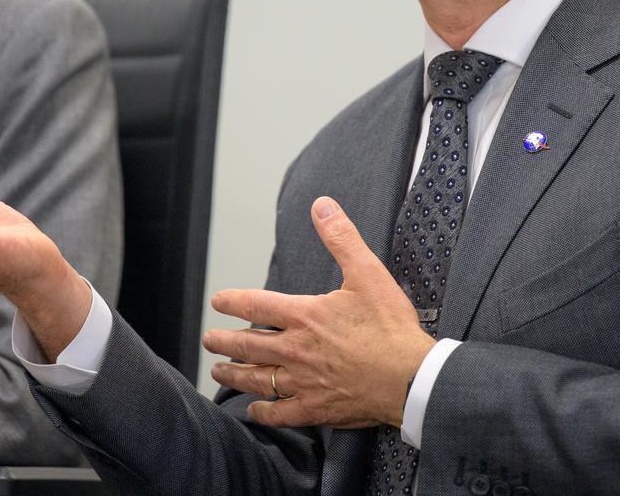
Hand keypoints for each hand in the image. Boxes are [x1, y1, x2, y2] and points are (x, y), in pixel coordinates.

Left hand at [203, 197, 434, 429]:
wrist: (410, 378)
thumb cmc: (391, 327)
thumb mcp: (368, 272)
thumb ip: (341, 238)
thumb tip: (322, 206)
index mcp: (305, 315)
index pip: (255, 304)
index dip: (232, 301)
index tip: (217, 302)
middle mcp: (296, 349)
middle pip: (248, 344)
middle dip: (224, 342)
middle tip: (208, 340)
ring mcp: (303, 381)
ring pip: (257, 378)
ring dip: (234, 374)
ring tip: (219, 372)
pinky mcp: (316, 408)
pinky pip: (280, 413)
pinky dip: (263, 412)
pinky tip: (254, 410)